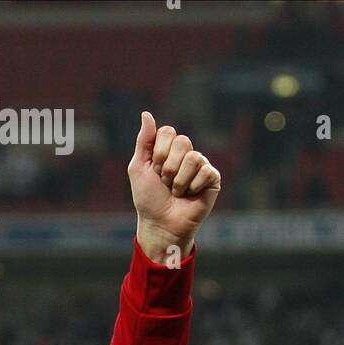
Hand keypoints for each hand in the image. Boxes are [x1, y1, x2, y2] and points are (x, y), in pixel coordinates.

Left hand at [129, 111, 220, 261]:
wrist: (160, 224)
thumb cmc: (148, 199)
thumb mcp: (138, 168)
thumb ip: (143, 141)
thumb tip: (146, 113)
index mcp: (169, 149)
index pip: (168, 132)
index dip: (158, 153)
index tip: (153, 171)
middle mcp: (186, 154)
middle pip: (183, 141)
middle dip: (168, 167)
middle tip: (165, 183)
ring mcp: (201, 165)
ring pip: (193, 157)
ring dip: (179, 180)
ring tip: (176, 192)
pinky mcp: (213, 178)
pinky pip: (205, 171)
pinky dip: (193, 186)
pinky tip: (190, 195)